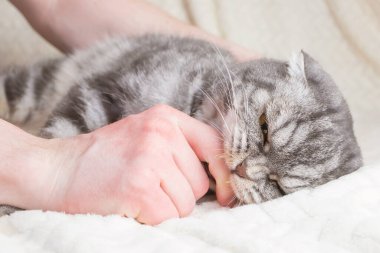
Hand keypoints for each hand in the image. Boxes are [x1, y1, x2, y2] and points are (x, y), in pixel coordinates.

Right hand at [41, 105, 232, 224]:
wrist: (55, 170)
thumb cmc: (103, 159)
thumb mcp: (144, 137)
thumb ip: (178, 148)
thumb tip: (220, 179)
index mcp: (165, 118)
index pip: (214, 144)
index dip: (224, 173)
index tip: (226, 194)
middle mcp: (161, 132)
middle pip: (200, 183)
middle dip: (180, 196)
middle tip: (149, 188)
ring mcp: (149, 157)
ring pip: (186, 204)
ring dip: (165, 209)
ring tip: (137, 195)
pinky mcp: (139, 185)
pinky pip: (167, 217)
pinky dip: (151, 219)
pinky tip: (130, 205)